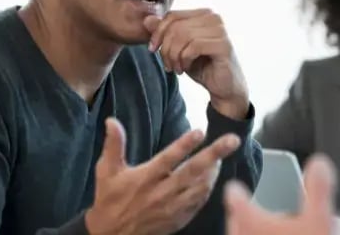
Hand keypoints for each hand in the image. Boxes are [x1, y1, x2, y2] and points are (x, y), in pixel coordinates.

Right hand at [85, 118, 240, 234]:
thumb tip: (112, 120)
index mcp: (145, 178)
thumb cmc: (109, 198)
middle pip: (193, 171)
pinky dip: (207, 189)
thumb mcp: (107, 171)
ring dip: (214, 172)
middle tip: (233, 140)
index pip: (168, 159)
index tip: (200, 131)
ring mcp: (172, 207)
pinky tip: (213, 178)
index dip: (184, 145)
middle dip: (215, 154)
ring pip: (200, 188)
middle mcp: (161, 192)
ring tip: (222, 156)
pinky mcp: (178, 219)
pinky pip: (198, 203)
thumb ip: (114, 145)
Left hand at [144, 9, 248, 119]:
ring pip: (183, 35)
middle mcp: (214, 18)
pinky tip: (185, 68)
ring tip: (176, 68)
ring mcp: (220, 30)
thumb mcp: (179, 49)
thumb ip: (165, 33)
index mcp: (204, 14)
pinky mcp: (223, 45)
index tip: (152, 49)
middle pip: (176, 26)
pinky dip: (184, 59)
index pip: (172, 16)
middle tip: (167, 65)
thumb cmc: (203, 66)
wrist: (224, 88)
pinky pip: (193, 46)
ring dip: (174, 55)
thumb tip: (147, 19)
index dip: (158, 32)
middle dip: (166, 47)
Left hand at [224, 155, 336, 234]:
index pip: (235, 199)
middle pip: (233, 220)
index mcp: (253, 223)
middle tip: (243, 207)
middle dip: (239, 212)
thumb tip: (319, 162)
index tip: (234, 187)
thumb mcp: (319, 219)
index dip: (237, 192)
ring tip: (254, 227)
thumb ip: (318, 189)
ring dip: (244, 230)